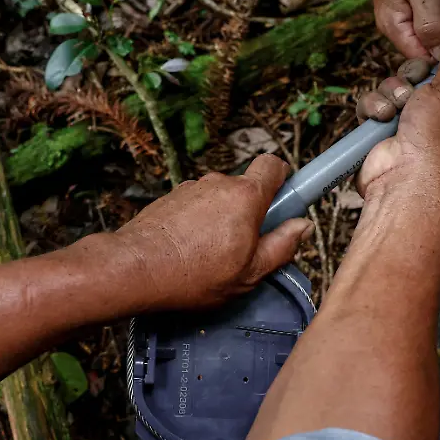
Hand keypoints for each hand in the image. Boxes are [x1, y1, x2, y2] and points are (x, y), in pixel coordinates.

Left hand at [113, 154, 313, 310]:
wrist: (135, 268)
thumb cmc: (195, 274)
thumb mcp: (250, 272)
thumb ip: (282, 247)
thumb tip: (303, 226)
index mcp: (245, 196)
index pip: (273, 165)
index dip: (282, 180)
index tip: (282, 205)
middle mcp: (218, 183)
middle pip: (245, 188)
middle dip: (249, 212)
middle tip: (244, 246)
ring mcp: (191, 188)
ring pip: (218, 199)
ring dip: (221, 218)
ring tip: (209, 254)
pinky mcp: (169, 198)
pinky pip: (195, 206)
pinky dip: (197, 222)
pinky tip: (188, 249)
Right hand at [354, 33, 439, 196]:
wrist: (405, 178)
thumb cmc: (436, 139)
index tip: (435, 65)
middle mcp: (439, 118)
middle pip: (419, 77)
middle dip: (411, 79)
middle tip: (414, 91)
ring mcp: (410, 127)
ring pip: (393, 88)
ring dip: (391, 93)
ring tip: (396, 110)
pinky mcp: (384, 133)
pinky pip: (374, 105)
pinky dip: (375, 108)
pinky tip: (381, 118)